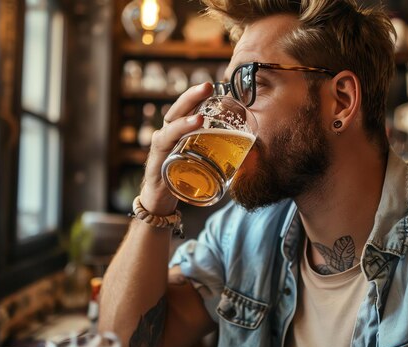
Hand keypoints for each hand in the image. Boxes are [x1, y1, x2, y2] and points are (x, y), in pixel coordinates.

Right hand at [138, 82, 212, 214]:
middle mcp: (167, 135)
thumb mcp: (202, 160)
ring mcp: (159, 149)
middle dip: (190, 97)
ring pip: (169, 130)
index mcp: (179, 132)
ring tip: (199, 118)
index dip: (197, 95)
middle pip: (176, 111)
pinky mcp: (156, 164)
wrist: (161, 200)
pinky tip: (178, 142)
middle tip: (207, 87)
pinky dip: (169, 144)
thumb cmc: (183, 177)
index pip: (187, 109)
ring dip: (183, 123)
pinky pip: (161, 152)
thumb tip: (252, 148)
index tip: (214, 85)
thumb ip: (219, 152)